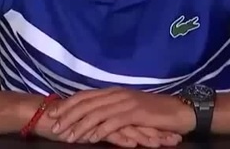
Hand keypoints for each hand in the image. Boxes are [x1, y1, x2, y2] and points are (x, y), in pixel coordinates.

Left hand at [47, 87, 195, 143]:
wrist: (177, 110)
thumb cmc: (152, 113)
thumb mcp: (128, 109)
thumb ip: (110, 111)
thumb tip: (90, 118)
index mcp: (113, 92)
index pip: (85, 96)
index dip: (67, 104)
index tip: (52, 114)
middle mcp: (116, 94)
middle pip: (87, 103)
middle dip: (68, 114)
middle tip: (54, 126)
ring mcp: (126, 102)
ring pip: (97, 112)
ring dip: (81, 125)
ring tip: (68, 136)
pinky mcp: (135, 113)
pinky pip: (114, 121)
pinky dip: (101, 129)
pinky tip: (91, 138)